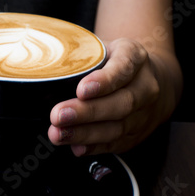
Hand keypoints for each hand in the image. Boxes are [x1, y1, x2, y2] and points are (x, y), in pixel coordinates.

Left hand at [48, 38, 161, 155]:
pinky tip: (76, 147)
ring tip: (59, 133)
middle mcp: (144, 86)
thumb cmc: (113, 61)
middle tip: (58, 115)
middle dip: (87, 112)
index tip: (81, 90)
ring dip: (85, 133)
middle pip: (121, 103)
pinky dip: (95, 147)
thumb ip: (78, 55)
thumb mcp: (100, 48)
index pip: (122, 68)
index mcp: (135, 56)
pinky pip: (117, 143)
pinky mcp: (137, 134)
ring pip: (118, 127)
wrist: (148, 79)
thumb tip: (46, 66)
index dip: (103, 81)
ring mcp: (144, 113)